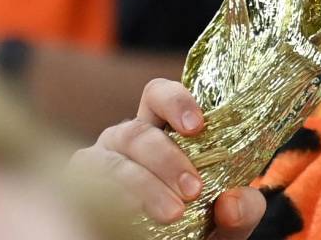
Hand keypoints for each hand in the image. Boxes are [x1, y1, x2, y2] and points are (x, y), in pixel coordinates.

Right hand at [70, 79, 265, 238]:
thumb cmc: (197, 228)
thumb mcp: (227, 220)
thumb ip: (242, 209)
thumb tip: (232, 203)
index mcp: (162, 130)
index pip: (159, 94)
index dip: (176, 100)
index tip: (198, 126)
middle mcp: (125, 140)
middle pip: (138, 132)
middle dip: (168, 159)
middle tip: (194, 190)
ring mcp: (98, 164)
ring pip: (112, 162)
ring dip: (144, 185)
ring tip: (172, 213)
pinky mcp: (78, 193)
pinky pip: (86, 188)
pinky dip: (111, 199)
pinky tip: (130, 213)